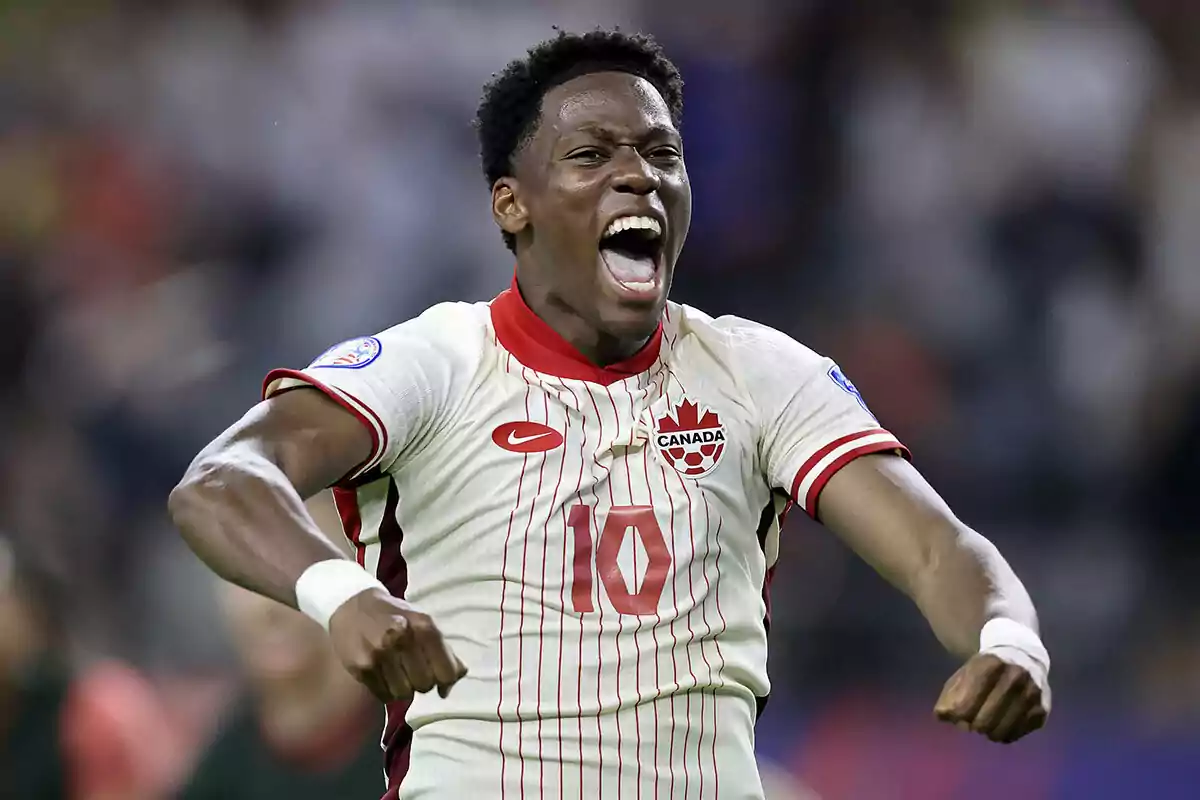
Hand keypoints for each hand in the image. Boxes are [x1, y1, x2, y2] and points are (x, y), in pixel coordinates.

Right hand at [329, 587, 467, 702]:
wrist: (352, 605)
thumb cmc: (396, 616)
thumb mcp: (424, 623)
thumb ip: (444, 651)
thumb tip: (452, 685)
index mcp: (423, 625)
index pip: (447, 672)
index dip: (446, 679)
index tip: (440, 677)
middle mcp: (401, 638)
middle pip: (425, 685)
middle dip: (423, 681)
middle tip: (415, 670)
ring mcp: (378, 654)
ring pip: (404, 694)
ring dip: (404, 687)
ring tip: (399, 672)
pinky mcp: (360, 667)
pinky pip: (384, 695)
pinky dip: (387, 690)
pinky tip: (384, 674)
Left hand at [934, 653, 1048, 742]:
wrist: (1023, 655)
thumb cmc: (987, 668)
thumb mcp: (964, 673)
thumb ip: (951, 695)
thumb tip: (943, 716)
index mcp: (990, 665)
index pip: (966, 706)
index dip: (958, 716)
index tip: (959, 715)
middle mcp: (1015, 678)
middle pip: (983, 723)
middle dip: (973, 725)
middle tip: (974, 720)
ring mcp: (1031, 694)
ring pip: (1000, 732)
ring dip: (989, 732)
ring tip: (988, 722)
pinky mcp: (1042, 710)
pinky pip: (1016, 735)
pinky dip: (1005, 734)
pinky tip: (1003, 723)